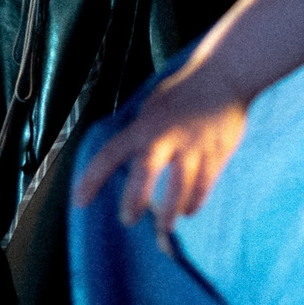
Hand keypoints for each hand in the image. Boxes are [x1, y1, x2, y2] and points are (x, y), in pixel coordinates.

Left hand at [70, 60, 250, 242]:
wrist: (224, 76)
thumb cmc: (183, 92)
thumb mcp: (152, 107)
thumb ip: (141, 133)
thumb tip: (125, 159)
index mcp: (144, 125)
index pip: (111, 153)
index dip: (92, 179)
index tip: (80, 202)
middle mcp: (166, 137)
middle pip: (145, 171)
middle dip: (135, 198)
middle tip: (128, 219)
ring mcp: (193, 146)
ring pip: (180, 186)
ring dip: (170, 211)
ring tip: (164, 228)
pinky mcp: (216, 154)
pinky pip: (204, 185)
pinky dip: (194, 202)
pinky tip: (188, 212)